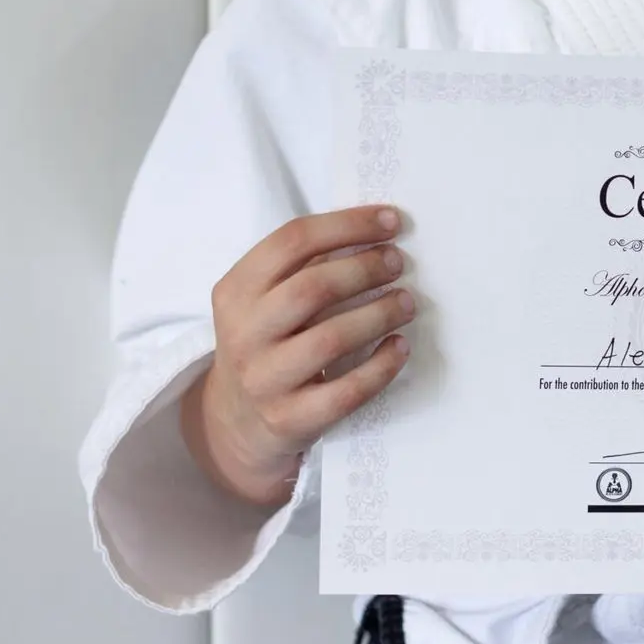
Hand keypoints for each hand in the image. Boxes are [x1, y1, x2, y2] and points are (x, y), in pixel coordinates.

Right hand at [179, 205, 414, 507]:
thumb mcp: (262, 302)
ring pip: (330, 340)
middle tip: (398, 263)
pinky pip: (346, 391)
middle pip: (312, 288)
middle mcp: (244, 334)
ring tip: (407, 302)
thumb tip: (375, 233)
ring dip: (379, 314)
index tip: (391, 221)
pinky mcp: (291, 419)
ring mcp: (265, 380)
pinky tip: (400, 347)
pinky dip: (381, 366)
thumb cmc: (265, 344)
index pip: (291, 241)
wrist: (235, 422)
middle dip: (364, 269)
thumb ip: (303, 268)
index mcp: (236, 291)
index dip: (346, 225)